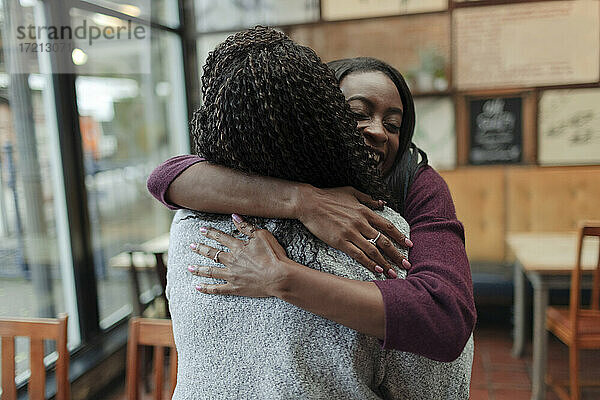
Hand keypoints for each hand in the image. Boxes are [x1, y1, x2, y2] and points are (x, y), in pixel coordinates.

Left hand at [189, 214, 290, 296]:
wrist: (279, 276)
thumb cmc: (273, 255)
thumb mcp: (262, 236)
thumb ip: (247, 227)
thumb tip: (235, 216)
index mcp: (238, 247)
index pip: (221, 238)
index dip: (211, 233)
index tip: (202, 229)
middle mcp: (231, 260)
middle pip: (212, 253)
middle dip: (201, 249)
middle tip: (192, 246)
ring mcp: (232, 275)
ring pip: (211, 271)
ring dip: (199, 269)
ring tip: (189, 267)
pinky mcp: (235, 288)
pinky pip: (217, 289)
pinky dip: (207, 288)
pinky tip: (197, 287)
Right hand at [295, 185, 411, 276]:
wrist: (309, 203)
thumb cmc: (328, 196)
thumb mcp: (351, 192)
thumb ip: (368, 198)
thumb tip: (382, 203)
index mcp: (365, 211)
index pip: (388, 226)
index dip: (400, 237)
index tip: (409, 245)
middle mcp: (361, 223)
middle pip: (384, 241)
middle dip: (397, 254)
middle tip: (406, 265)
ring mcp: (351, 233)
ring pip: (373, 250)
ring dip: (385, 263)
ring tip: (394, 273)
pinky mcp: (340, 241)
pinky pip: (358, 255)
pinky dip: (369, 263)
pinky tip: (377, 270)